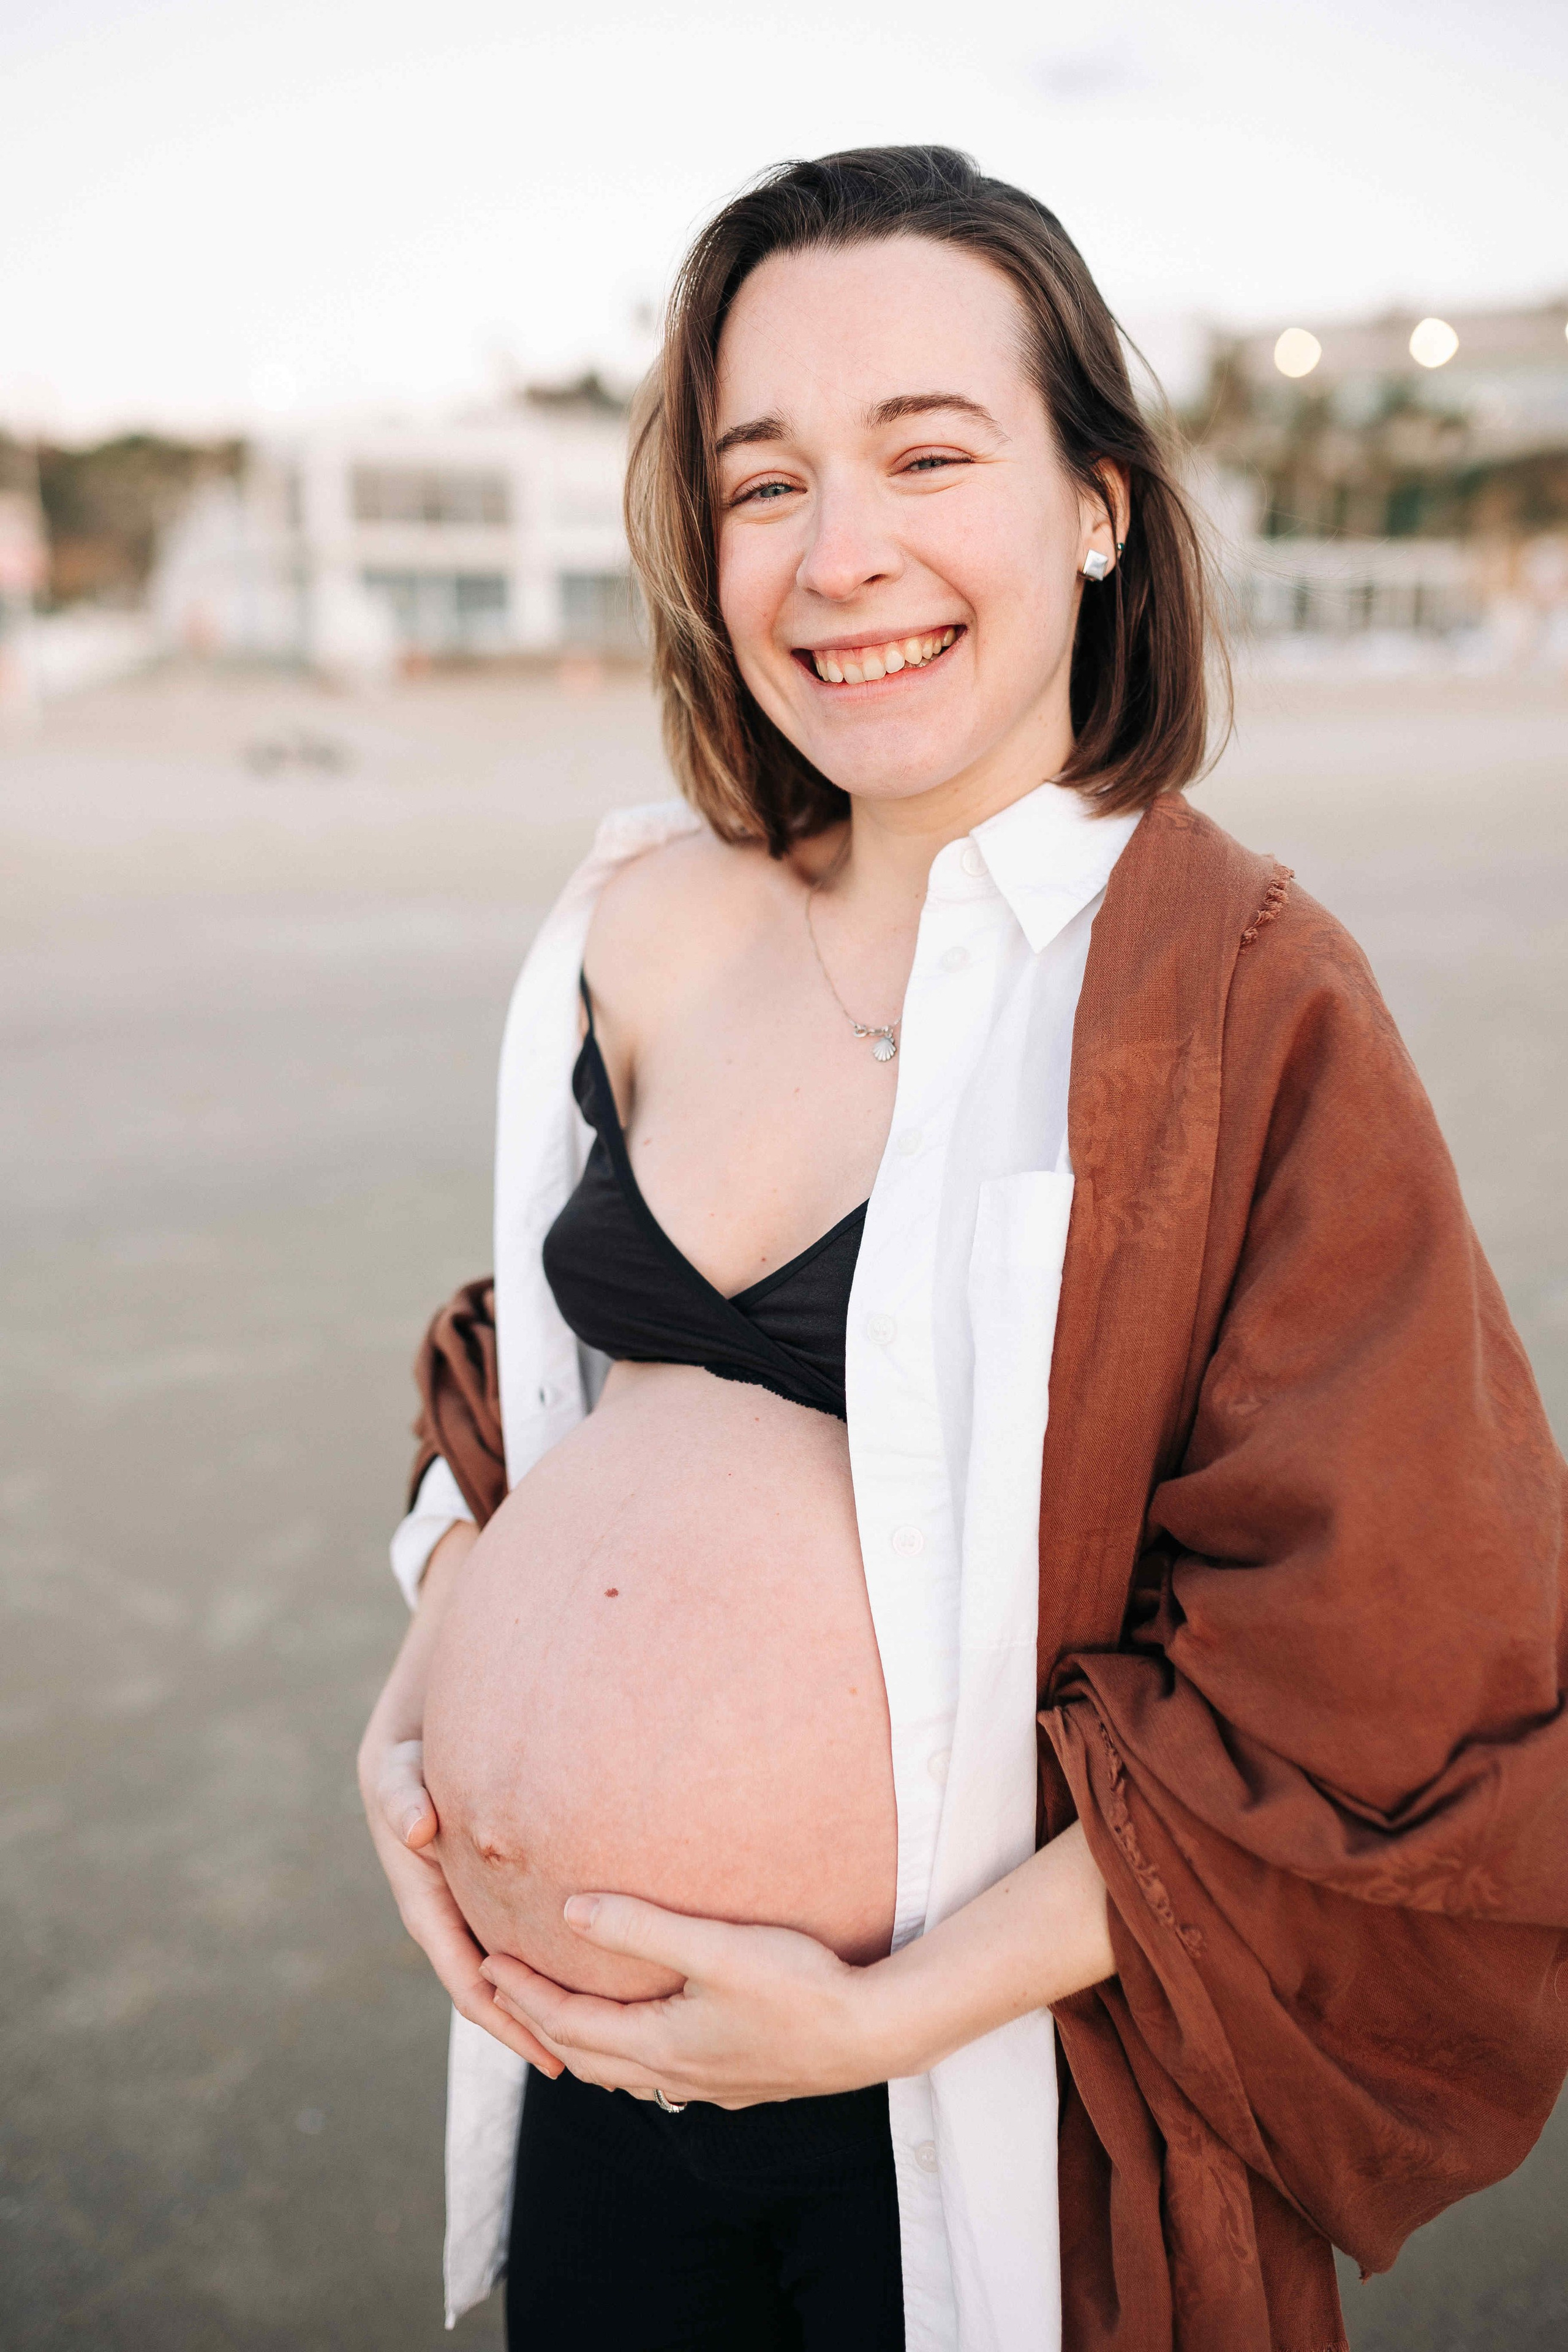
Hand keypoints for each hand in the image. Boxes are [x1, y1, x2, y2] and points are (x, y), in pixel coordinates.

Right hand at [359, 1728, 562, 2076]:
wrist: (414, 1732)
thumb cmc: (406, 1752)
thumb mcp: (395, 1768)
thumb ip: (400, 1796)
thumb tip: (417, 1829)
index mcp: (426, 1899)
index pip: (465, 1974)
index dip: (502, 2018)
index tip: (544, 2051)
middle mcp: (449, 1911)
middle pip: (492, 1987)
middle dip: (531, 2028)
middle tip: (586, 2068)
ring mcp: (470, 1901)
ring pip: (510, 1964)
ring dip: (544, 2002)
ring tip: (596, 2038)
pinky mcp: (492, 1885)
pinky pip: (521, 1930)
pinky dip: (549, 1958)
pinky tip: (593, 1972)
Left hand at [481, 1897, 895, 2108]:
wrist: (874, 2034)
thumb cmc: (801, 1986)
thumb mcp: (716, 1947)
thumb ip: (641, 1928)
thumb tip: (569, 1910)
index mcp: (660, 2046)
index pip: (566, 2023)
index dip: (521, 1993)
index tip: (486, 1961)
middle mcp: (675, 2076)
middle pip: (584, 2055)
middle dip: (536, 2020)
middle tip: (502, 1986)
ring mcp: (708, 2086)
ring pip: (621, 2072)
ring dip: (580, 2042)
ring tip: (558, 2011)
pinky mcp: (737, 2081)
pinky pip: (657, 2074)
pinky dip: (625, 2052)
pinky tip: (642, 2032)